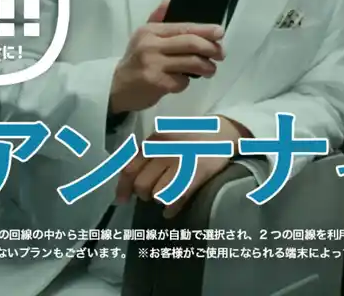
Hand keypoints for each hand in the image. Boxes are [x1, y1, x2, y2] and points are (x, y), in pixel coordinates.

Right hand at [108, 1, 224, 114]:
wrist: (116, 87)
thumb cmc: (135, 60)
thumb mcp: (143, 36)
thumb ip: (158, 18)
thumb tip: (169, 0)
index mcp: (151, 31)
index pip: (183, 27)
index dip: (205, 30)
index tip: (220, 32)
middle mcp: (151, 45)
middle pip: (191, 43)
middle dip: (211, 48)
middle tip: (221, 54)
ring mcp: (154, 65)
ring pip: (191, 63)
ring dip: (206, 67)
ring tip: (210, 69)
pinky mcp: (157, 84)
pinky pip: (183, 81)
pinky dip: (187, 82)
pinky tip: (183, 81)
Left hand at [114, 119, 244, 217]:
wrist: (221, 132)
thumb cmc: (189, 138)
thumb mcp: (164, 139)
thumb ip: (146, 155)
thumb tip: (127, 182)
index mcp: (154, 140)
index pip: (130, 168)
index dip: (123, 187)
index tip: (122, 200)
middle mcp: (165, 149)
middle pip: (142, 184)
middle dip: (144, 194)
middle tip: (151, 194)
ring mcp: (182, 161)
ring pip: (157, 193)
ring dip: (159, 198)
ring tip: (166, 195)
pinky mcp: (197, 172)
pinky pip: (177, 197)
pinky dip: (171, 208)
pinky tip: (170, 211)